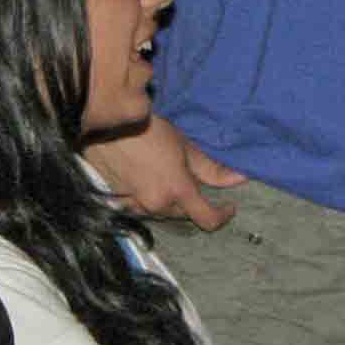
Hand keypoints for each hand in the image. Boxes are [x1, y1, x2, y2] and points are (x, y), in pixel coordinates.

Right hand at [85, 115, 242, 231]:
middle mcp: (156, 204)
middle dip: (191, 201)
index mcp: (177, 191)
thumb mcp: (184, 145)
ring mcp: (134, 206)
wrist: (105, 126)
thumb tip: (239, 178)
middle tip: (190, 178)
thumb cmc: (147, 129)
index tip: (228, 207)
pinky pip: (141, 207)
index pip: (207, 219)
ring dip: (169, 200)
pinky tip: (146, 179)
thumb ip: (211, 168)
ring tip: (166, 175)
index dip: (222, 216)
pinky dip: (149, 198)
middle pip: (183, 214)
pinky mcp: (117, 202)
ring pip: (161, 211)